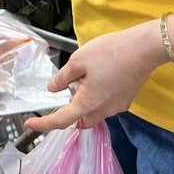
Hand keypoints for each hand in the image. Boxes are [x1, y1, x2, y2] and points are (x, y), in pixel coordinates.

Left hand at [24, 20, 166, 131]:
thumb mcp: (78, 61)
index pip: (61, 120)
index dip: (43, 124)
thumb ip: (63, 78)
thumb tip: (53, 89)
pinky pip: (106, 105)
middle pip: (80, 120)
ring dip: (85, 101)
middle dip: (70, 110)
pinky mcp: (126, 101)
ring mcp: (117, 108)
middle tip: (71, 84)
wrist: (144, 49)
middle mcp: (103, 111)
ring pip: (94, 112)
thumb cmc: (109, 52)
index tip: (29, 124)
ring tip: (88, 74)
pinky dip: (98, 96)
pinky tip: (101, 76)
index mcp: (87, 103)